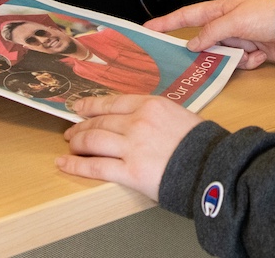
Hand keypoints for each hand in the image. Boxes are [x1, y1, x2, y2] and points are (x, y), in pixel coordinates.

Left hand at [57, 94, 202, 197]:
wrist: (210, 165)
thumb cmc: (200, 141)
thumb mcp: (178, 113)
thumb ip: (155, 113)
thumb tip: (138, 118)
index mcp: (151, 104)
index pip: (112, 101)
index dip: (91, 105)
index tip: (79, 107)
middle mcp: (137, 121)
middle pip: (99, 121)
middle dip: (80, 126)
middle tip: (70, 130)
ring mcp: (131, 146)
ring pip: (93, 140)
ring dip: (76, 142)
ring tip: (68, 145)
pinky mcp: (129, 171)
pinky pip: (95, 166)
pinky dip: (75, 164)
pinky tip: (64, 162)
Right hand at [143, 0, 274, 69]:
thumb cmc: (267, 16)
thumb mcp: (236, 20)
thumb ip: (212, 32)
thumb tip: (192, 45)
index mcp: (219, 11)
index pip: (187, 16)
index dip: (167, 22)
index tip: (149, 28)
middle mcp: (225, 26)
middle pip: (205, 43)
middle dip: (209, 52)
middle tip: (215, 54)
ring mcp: (236, 41)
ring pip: (221, 57)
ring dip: (235, 57)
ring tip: (249, 49)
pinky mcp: (247, 55)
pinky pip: (237, 64)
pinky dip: (248, 61)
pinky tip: (260, 53)